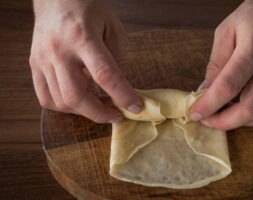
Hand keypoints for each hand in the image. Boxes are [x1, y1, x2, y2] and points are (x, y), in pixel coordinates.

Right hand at [29, 0, 142, 122]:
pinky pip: (45, 98)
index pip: (104, 75)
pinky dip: (63, 107)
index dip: (122, 96)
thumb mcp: (113, 28)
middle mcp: (58, 50)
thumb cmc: (88, 9)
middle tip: (115, 115)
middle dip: (99, 114)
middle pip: (76, 96)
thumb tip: (121, 89)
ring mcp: (42, 59)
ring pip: (60, 101)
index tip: (136, 108)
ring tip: (99, 104)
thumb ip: (118, 59)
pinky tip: (77, 100)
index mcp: (82, 37)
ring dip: (83, 111)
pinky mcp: (34, 65)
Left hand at [190, 0, 252, 129]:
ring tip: (226, 116)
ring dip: (242, 123)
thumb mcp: (226, 32)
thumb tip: (203, 92)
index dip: (208, 105)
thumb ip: (215, 64)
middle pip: (250, 108)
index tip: (195, 113)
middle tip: (208, 121)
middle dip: (224, 122)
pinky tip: (250, 111)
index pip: (228, 86)